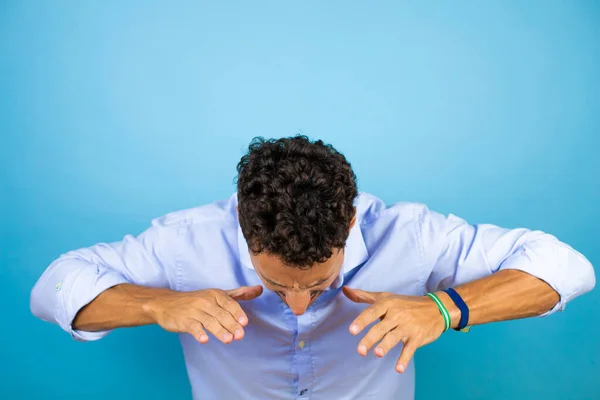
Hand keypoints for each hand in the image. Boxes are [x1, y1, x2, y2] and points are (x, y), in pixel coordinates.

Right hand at [144, 285, 262, 343]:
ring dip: (219, 330)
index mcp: (216, 294)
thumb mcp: (218, 294)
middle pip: (221, 314)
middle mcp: (206, 301)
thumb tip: (260, 289)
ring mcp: (194, 311)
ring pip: (209, 321)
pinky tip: (204, 340)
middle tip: (240, 336)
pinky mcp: (184, 321)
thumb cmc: (197, 300)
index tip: (244, 323)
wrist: (167, 303)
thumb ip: (239, 294)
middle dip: (231, 325)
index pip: (229, 303)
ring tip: (228, 340)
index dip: (237, 313)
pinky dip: (198, 333)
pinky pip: (193, 327)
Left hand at [342, 286, 446, 372]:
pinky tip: (398, 368)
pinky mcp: (417, 337)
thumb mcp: (385, 297)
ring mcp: (408, 326)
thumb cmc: (406, 303)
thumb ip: (364, 296)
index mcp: (388, 304)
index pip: (372, 312)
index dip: (362, 321)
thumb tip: (345, 290)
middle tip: (360, 351)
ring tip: (377, 354)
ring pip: (394, 337)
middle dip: (370, 339)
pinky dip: (404, 359)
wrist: (436, 308)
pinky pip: (409, 349)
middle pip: (381, 327)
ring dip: (385, 346)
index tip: (352, 331)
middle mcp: (397, 314)